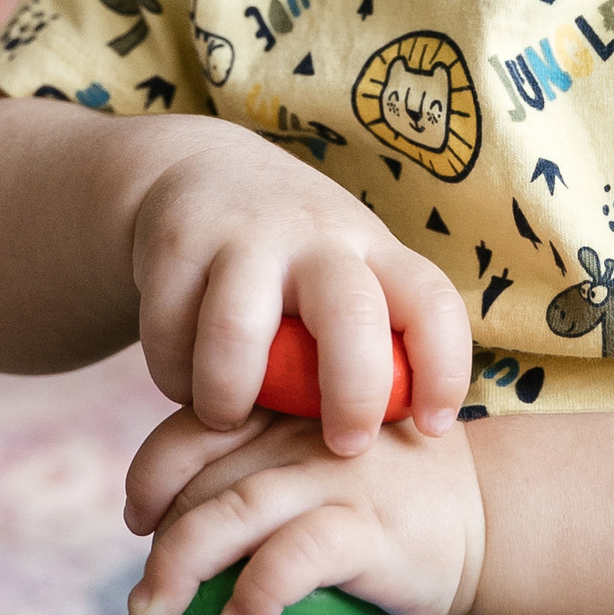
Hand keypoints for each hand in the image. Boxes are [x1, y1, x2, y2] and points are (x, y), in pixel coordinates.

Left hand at [124, 401, 487, 614]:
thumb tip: (174, 532)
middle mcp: (305, 433)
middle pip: (202, 477)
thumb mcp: (326, 458)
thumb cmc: (395, 498)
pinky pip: (294, 558)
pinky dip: (255, 593)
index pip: (195, 424)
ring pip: (233, 513)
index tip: (139, 519)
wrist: (493, 513)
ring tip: (157, 614)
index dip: (152, 472)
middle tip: (143, 598)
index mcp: (288, 410)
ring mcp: (337, 478)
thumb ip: (267, 469)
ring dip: (180, 567)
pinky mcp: (369, 529)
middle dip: (159, 539)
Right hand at [129, 122, 470, 458]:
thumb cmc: (289, 259)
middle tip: (342, 446)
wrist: (198, 168)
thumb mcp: (344, 275)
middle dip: (351, 395)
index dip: (444, 370)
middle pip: (350, 316)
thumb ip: (366, 342)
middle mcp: (316, 236)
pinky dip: (173, 377)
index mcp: (372, 250)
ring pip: (237, 334)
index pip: (432, 302)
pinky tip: (185, 380)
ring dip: (227, 398)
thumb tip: (397, 445)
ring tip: (226, 417)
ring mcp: (244, 235)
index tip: (433, 428)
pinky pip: (169, 334)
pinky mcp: (177, 241)